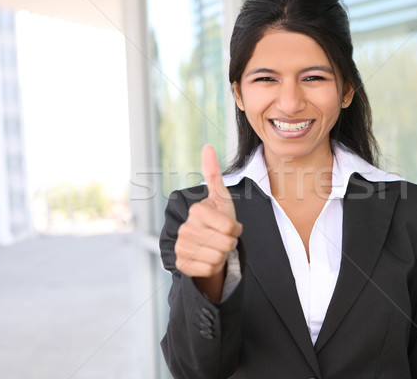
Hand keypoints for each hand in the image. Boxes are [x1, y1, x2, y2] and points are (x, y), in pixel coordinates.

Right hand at [174, 145, 242, 279]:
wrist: (207, 246)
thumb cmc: (218, 221)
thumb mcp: (221, 198)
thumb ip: (214, 174)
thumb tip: (207, 146)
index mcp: (197, 210)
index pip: (230, 228)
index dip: (235, 229)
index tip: (228, 226)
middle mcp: (185, 227)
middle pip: (226, 244)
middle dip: (229, 243)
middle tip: (221, 238)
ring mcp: (181, 246)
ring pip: (218, 258)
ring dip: (221, 256)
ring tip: (214, 248)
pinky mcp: (181, 264)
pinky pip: (209, 269)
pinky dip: (213, 267)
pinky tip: (207, 259)